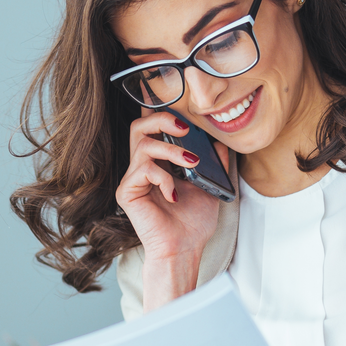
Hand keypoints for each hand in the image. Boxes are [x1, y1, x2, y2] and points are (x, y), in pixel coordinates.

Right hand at [115, 111, 227, 310]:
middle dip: (161, 119)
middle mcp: (142, 167)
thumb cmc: (193, 223)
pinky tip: (174, 194)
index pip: (150, 129)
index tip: (168, 96)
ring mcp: (133, 179)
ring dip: (171, 150)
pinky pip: (143, 170)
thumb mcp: (209, 185)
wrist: (184, 250)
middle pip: (138, 127)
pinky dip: (164, 178)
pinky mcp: (127, 192)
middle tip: (184, 128)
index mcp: (158, 162)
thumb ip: (213, 162)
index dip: (153, 109)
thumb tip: (219, 140)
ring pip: (142, 145)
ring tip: (191, 163)